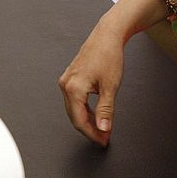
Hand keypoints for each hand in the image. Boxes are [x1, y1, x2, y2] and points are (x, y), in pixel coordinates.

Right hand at [59, 21, 128, 146]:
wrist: (106, 36)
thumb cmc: (108, 56)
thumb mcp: (110, 87)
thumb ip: (106, 111)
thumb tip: (104, 129)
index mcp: (73, 89)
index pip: (80, 121)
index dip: (93, 134)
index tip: (104, 140)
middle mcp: (66, 85)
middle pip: (75, 117)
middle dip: (90, 129)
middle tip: (104, 137)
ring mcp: (66, 81)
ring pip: (74, 109)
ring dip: (87, 121)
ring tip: (102, 128)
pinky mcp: (70, 78)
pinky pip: (74, 100)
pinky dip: (85, 110)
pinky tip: (96, 114)